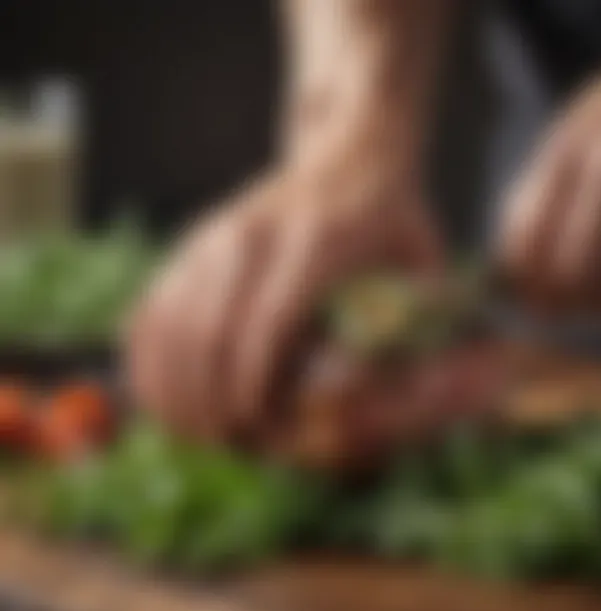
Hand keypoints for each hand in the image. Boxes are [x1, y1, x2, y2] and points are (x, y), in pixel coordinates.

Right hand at [127, 161, 443, 442]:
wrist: (353, 152)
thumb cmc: (394, 221)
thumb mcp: (428, 264)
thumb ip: (421, 329)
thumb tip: (385, 393)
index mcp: (318, 242)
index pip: (270, 321)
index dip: (256, 382)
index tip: (259, 426)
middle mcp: (254, 234)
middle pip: (210, 329)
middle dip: (213, 399)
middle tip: (230, 443)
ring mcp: (216, 235)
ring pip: (171, 321)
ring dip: (175, 387)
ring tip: (194, 433)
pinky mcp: (196, 243)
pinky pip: (153, 306)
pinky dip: (148, 357)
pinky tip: (159, 398)